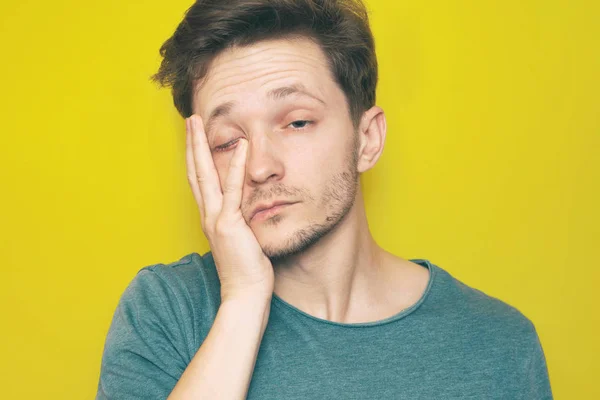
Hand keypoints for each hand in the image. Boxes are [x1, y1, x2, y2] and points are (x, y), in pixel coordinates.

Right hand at [185, 114, 273, 303]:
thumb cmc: (247, 269)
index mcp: (210, 217)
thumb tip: (247, 209)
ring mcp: (216, 219)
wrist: (245, 294)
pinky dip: (236, 167)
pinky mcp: (230, 224)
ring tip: (198, 123)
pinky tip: (240, 146)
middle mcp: (208, 215)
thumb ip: (240, 221)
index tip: (195, 137)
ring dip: (201, 147)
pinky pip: (232, 191)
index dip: (195, 157)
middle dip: (191, 144)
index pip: (199, 181)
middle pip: (195, 172)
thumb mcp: (241, 239)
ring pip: (205, 175)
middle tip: (190, 119)